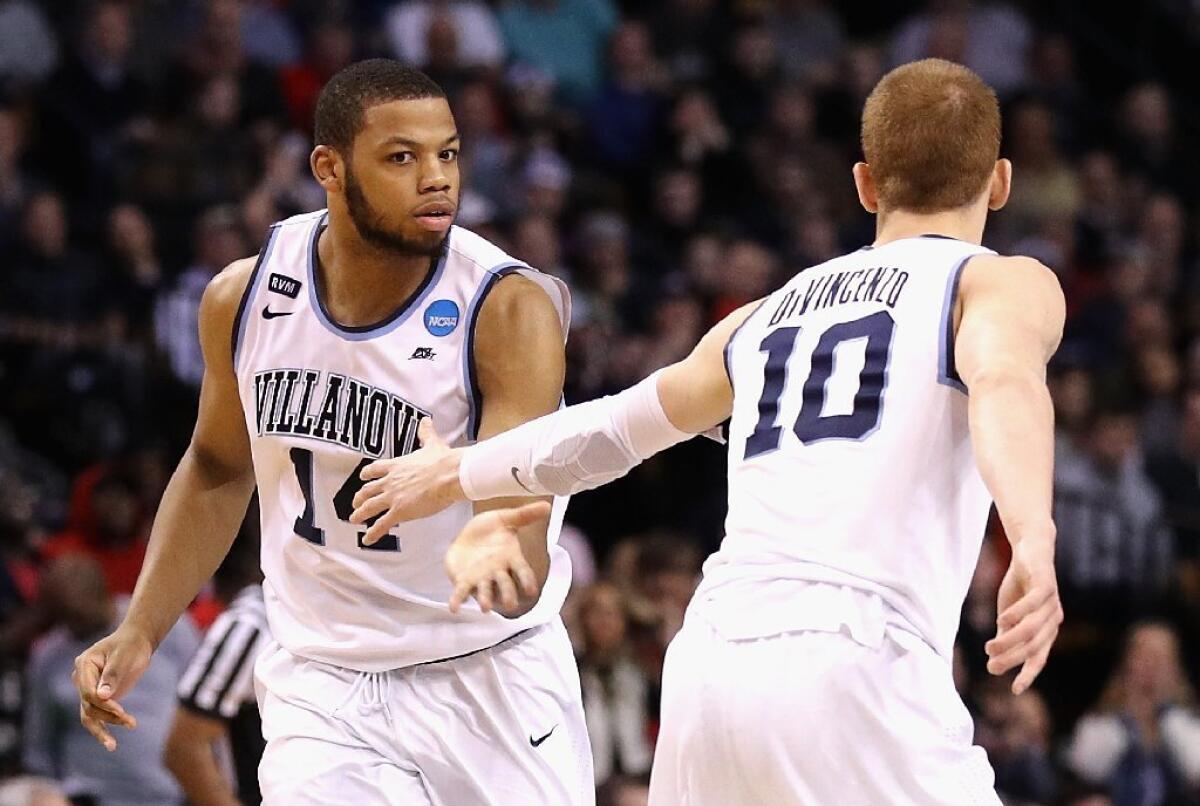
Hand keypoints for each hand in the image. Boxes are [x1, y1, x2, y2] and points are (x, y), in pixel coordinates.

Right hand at [72, 626, 153, 750]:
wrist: (136, 642)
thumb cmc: (130, 645)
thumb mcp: (124, 656)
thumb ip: (113, 674)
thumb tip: (102, 697)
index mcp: (84, 665)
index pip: (87, 691)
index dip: (103, 703)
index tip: (120, 711)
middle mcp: (81, 679)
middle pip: (88, 705)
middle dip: (107, 716)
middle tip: (130, 722)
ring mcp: (88, 690)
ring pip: (90, 715)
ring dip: (105, 727)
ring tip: (116, 742)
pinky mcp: (98, 699)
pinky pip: (97, 716)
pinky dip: (103, 729)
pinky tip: (110, 744)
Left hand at [350, 418, 465, 544]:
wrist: (449, 475)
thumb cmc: (442, 461)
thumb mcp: (432, 443)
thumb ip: (426, 433)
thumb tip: (426, 421)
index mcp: (396, 465)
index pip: (374, 470)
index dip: (366, 475)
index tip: (362, 478)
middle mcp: (389, 481)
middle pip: (367, 490)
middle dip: (359, 497)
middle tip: (355, 503)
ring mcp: (392, 497)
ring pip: (369, 508)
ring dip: (360, 514)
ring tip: (354, 520)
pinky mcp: (399, 512)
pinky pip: (381, 525)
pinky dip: (372, 534)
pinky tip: (366, 540)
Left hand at [445, 502, 550, 614]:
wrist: (469, 534)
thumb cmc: (491, 528)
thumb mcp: (507, 517)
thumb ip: (526, 514)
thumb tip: (548, 505)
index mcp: (510, 558)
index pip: (522, 571)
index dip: (527, 581)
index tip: (532, 591)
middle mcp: (497, 572)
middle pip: (505, 585)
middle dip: (508, 595)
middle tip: (510, 605)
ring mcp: (480, 578)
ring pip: (485, 591)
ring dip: (485, 600)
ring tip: (485, 608)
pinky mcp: (463, 580)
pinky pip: (461, 592)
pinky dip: (458, 600)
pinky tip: (454, 608)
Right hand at [985, 537, 1062, 694]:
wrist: (1032, 549)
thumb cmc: (1021, 583)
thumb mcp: (1009, 611)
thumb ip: (1007, 632)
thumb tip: (996, 654)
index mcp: (1046, 629)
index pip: (1039, 657)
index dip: (1028, 674)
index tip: (1015, 690)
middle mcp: (1053, 620)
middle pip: (1034, 646)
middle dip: (1013, 659)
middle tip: (991, 667)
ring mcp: (1051, 603)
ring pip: (1032, 629)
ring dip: (1011, 640)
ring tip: (990, 647)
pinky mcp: (1046, 585)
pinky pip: (1032, 604)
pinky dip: (1017, 614)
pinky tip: (1001, 621)